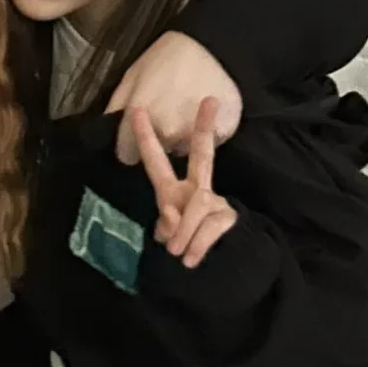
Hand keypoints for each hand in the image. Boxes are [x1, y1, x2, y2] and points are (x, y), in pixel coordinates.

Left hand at [107, 32, 242, 165]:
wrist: (211, 44)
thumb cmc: (166, 57)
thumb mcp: (131, 76)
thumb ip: (115, 108)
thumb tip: (107, 129)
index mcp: (140, 121)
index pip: (128, 156)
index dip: (130, 145)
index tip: (136, 134)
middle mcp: (168, 134)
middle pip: (159, 151)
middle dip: (159, 137)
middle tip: (167, 110)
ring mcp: (197, 134)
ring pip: (183, 148)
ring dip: (182, 135)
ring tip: (186, 109)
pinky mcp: (223, 132)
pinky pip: (210, 142)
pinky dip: (208, 131)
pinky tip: (205, 110)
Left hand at [131, 101, 238, 268]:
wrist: (219, 266)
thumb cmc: (185, 247)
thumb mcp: (168, 237)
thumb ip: (166, 226)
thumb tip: (172, 217)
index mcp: (175, 192)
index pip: (157, 162)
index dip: (146, 138)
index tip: (137, 110)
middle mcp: (197, 190)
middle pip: (203, 155)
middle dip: (204, 129)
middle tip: (210, 100)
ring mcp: (216, 202)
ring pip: (197, 205)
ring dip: (184, 233)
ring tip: (177, 253)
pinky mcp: (230, 219)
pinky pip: (209, 228)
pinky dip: (196, 246)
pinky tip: (190, 260)